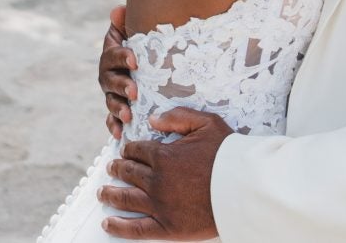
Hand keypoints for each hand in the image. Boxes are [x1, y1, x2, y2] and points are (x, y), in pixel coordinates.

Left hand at [99, 107, 230, 239]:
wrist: (243, 188)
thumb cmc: (227, 154)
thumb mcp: (207, 124)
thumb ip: (178, 117)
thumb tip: (153, 119)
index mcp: (164, 155)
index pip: (137, 151)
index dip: (129, 149)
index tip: (126, 150)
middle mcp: (156, 180)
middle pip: (128, 172)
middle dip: (117, 168)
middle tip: (111, 168)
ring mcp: (159, 205)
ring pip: (126, 199)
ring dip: (110, 193)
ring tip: (102, 192)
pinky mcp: (166, 227)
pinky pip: (135, 229)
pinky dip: (118, 226)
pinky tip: (107, 223)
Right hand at [100, 4, 137, 139]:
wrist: (152, 64)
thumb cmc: (146, 44)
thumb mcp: (138, 32)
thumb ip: (128, 22)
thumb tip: (118, 10)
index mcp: (112, 55)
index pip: (112, 55)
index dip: (122, 57)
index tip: (136, 60)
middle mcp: (109, 74)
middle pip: (109, 81)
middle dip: (121, 86)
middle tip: (134, 91)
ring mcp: (112, 93)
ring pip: (111, 101)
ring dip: (118, 108)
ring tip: (128, 115)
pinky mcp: (118, 109)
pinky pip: (112, 120)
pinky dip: (114, 127)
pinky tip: (120, 133)